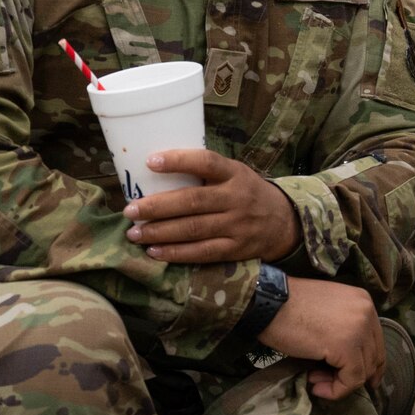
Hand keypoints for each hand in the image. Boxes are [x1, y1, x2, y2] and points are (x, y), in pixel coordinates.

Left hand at [125, 149, 299, 263]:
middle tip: (131, 210)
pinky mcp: (235, 248)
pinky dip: (176, 253)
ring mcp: (237, 225)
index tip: (149, 162)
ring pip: (193, 229)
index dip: (178, 161)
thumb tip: (153, 171)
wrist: (283, 222)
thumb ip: (205, 173)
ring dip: (160, 232)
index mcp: (235, 174)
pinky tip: (155, 251)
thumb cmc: (247, 193)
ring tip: (135, 233)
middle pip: (193, 201)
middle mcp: (237, 198)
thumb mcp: (235, 174)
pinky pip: (202, 252)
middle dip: (157, 207)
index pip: (206, 163)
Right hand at [257, 277, 385, 400]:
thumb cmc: (287, 307)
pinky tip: (315, 386)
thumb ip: (343, 329)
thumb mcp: (326, 313)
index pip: (376, 339)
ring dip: (340, 383)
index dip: (368, 363)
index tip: (351, 378)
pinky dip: (336, 390)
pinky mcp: (347, 346)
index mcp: (363, 301)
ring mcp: (360, 329)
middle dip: (354, 376)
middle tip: (326, 382)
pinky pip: (352, 379)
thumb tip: (347, 362)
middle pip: (374, 356)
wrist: (267, 303)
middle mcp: (367, 312)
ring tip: (315, 381)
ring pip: (364, 370)